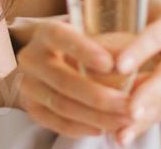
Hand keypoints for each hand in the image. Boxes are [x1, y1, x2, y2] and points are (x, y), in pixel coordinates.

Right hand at [13, 17, 136, 137]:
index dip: (84, 51)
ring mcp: (28, 85)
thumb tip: (132, 60)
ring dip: (96, 117)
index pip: (61, 38)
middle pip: (64, 81)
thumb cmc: (80, 45)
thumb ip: (110, 46)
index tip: (110, 64)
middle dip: (100, 97)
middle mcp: (32, 58)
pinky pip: (56, 123)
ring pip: (62, 105)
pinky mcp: (32, 108)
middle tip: (129, 105)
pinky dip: (81, 128)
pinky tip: (103, 129)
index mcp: (46, 33)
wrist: (47, 61)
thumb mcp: (92, 37)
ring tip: (124, 120)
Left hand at [108, 0, 160, 144]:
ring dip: (145, 116)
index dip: (139, 51)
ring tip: (120, 133)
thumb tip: (80, 47)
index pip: (157, 36)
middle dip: (147, 94)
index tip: (118, 67)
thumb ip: (116, 27)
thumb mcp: (137, 9)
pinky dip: (147, 121)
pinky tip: (127, 133)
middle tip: (127, 111)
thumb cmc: (149, 9)